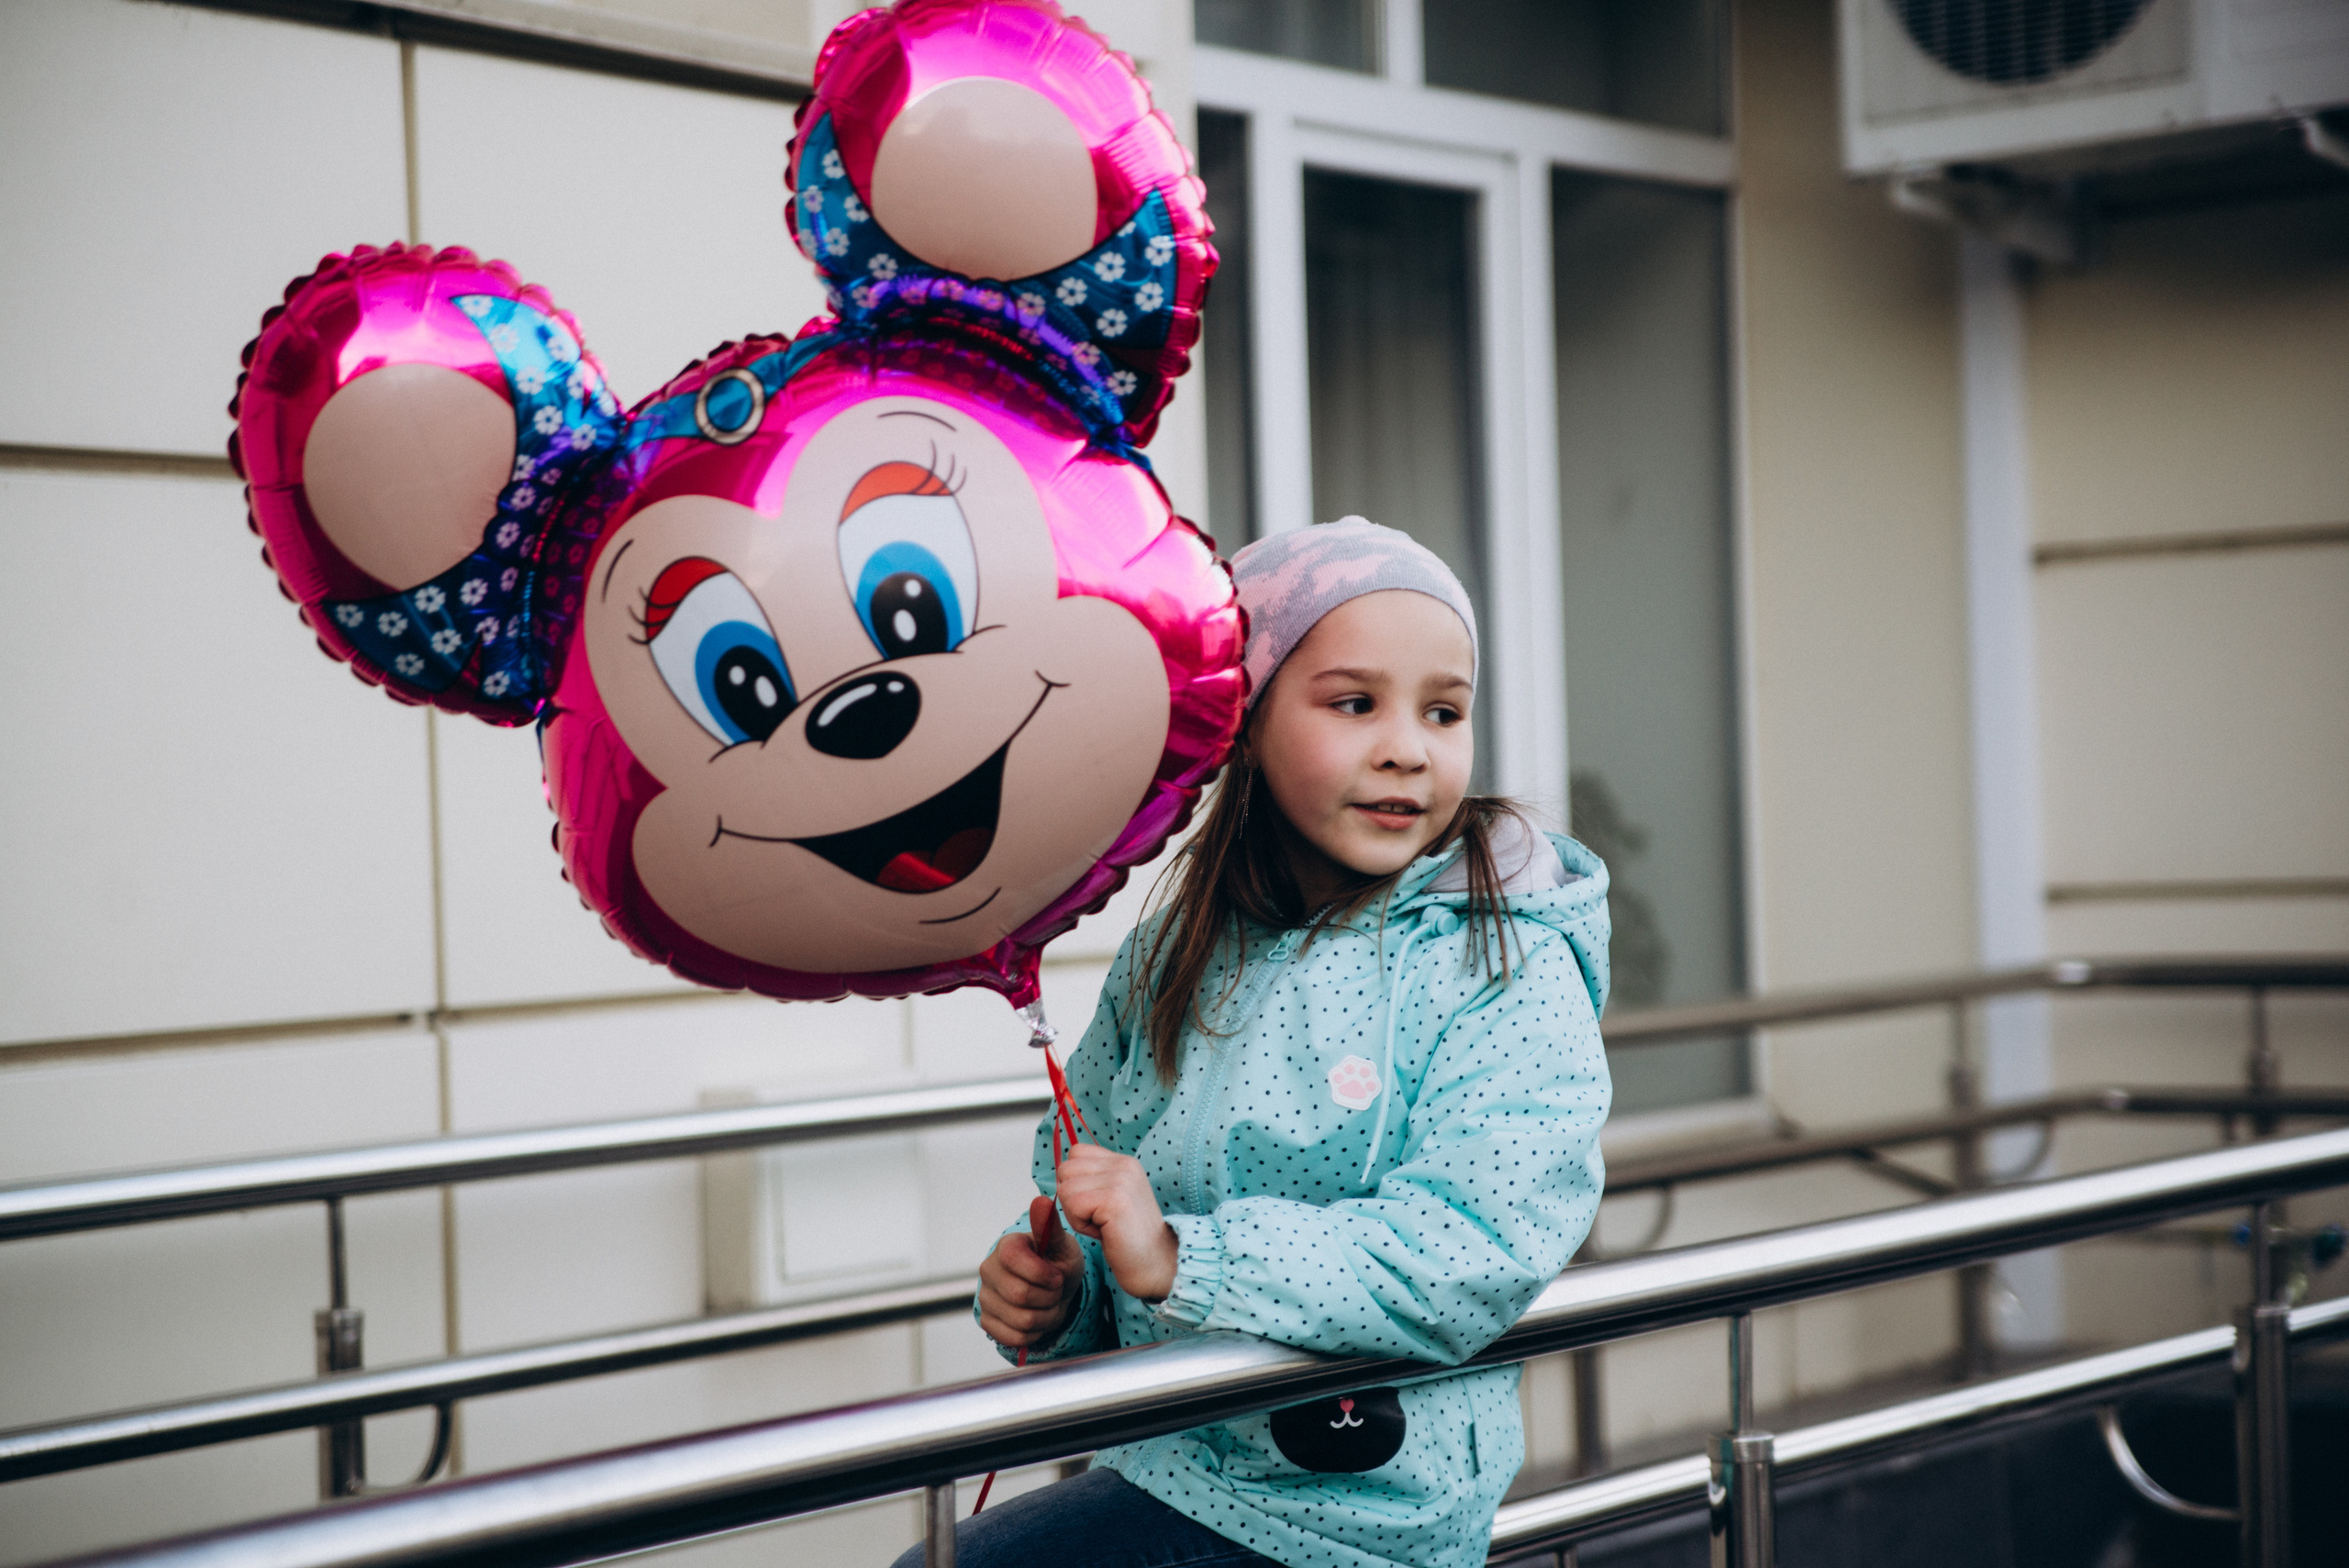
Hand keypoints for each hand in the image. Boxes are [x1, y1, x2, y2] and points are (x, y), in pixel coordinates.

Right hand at [978, 1195, 1083, 1349]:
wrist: (1054, 1289)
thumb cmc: (1057, 1263)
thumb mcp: (1062, 1245)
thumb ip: (1050, 1227)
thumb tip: (1041, 1201)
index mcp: (1006, 1247)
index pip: (1014, 1260)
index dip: (1042, 1273)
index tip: (1057, 1276)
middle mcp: (989, 1270)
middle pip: (1019, 1294)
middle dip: (1049, 1298)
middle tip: (1055, 1292)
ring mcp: (985, 1297)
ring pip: (1020, 1320)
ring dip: (1046, 1317)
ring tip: (1049, 1305)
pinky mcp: (987, 1321)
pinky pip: (1014, 1338)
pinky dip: (1034, 1333)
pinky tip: (1038, 1318)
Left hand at [1055, 1144, 1178, 1303]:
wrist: (1156, 1264)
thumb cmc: (1128, 1237)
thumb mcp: (1113, 1197)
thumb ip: (1094, 1178)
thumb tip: (1061, 1170)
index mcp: (1124, 1161)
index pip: (1076, 1153)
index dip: (1076, 1181)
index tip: (1097, 1204)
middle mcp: (1124, 1164)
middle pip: (1066, 1170)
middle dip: (1073, 1199)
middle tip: (1099, 1218)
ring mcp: (1121, 1180)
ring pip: (1066, 1188)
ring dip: (1076, 1214)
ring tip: (1103, 1225)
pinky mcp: (1114, 1200)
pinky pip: (1073, 1206)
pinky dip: (1081, 1225)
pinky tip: (1103, 1232)